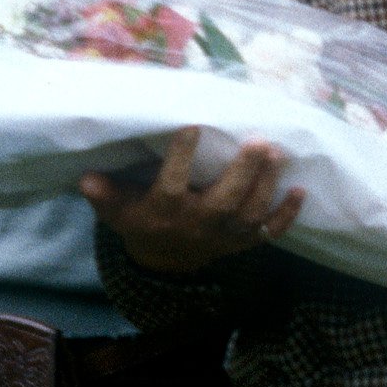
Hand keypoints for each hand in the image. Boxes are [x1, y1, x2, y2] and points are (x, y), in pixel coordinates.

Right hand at [80, 126, 303, 274]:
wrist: (165, 261)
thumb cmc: (140, 221)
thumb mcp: (115, 210)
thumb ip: (104, 193)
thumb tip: (86, 178)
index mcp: (165, 211)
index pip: (173, 184)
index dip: (182, 156)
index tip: (192, 124)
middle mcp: (198, 224)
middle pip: (225, 200)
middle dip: (243, 172)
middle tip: (258, 140)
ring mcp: (224, 235)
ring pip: (250, 213)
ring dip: (268, 185)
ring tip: (278, 153)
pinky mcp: (243, 242)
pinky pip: (269, 232)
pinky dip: (286, 216)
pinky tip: (300, 191)